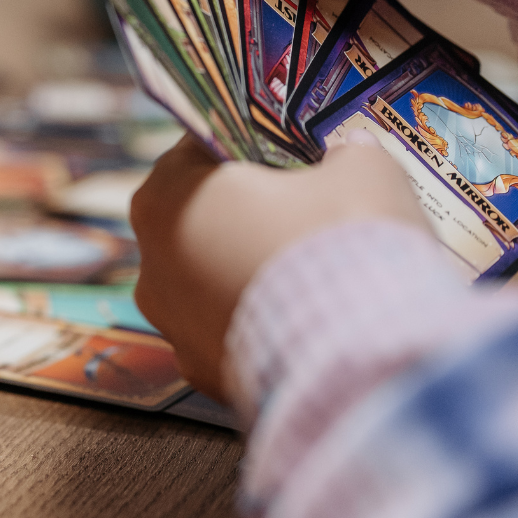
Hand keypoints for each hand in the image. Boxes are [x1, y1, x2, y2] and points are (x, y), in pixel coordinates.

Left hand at [130, 132, 427, 400]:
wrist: (366, 360)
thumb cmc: (345, 243)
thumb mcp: (363, 170)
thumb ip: (347, 153)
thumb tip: (350, 154)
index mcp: (167, 193)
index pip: (202, 147)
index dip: (252, 143)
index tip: (291, 149)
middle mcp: (151, 260)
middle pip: (204, 215)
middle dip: (251, 210)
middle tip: (309, 207)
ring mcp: (172, 324)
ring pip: (213, 278)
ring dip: (255, 270)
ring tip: (317, 270)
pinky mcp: (203, 374)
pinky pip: (233, 332)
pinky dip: (265, 324)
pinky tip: (310, 320)